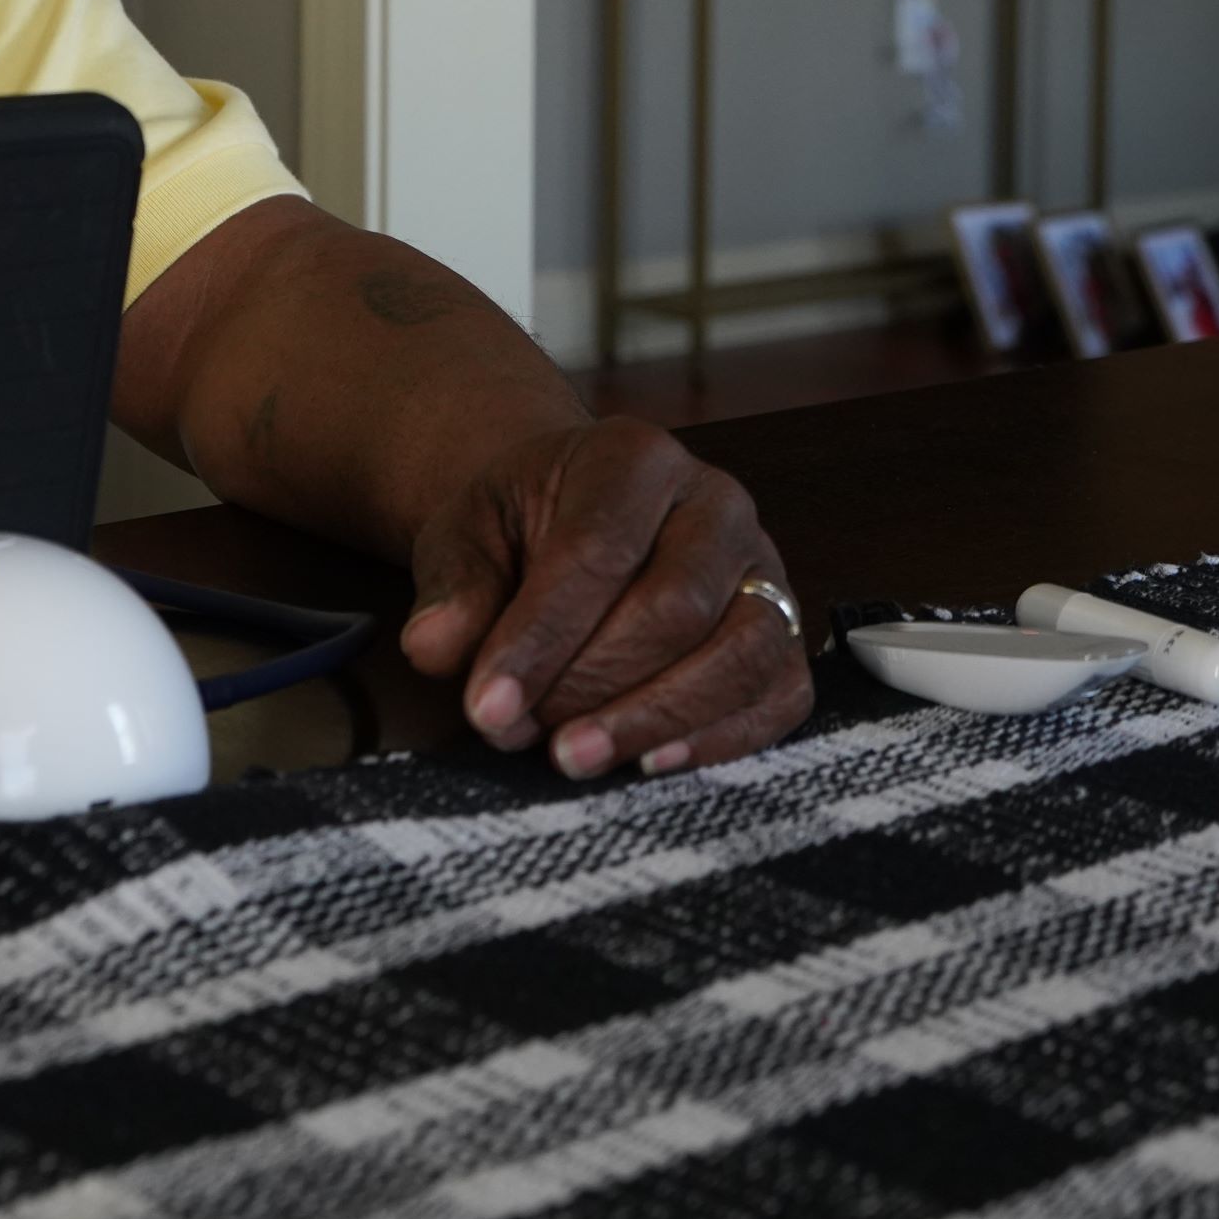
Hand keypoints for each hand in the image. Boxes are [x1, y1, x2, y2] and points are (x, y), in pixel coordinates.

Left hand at [397, 416, 809, 778]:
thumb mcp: (466, 536)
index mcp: (634, 456)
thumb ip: (453, 589)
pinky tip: (651, 763)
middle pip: (676, 607)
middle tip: (522, 733)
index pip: (598, 551)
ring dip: (655, 719)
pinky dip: (723, 738)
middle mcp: (716, 502)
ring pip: (741, 653)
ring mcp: (764, 567)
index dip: (542, 638)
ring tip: (575, 758)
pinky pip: (780, 693)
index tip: (488, 707)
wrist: (571, 516)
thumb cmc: (521, 528)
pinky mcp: (785, 630)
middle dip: (593, 684)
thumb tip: (434, 648)